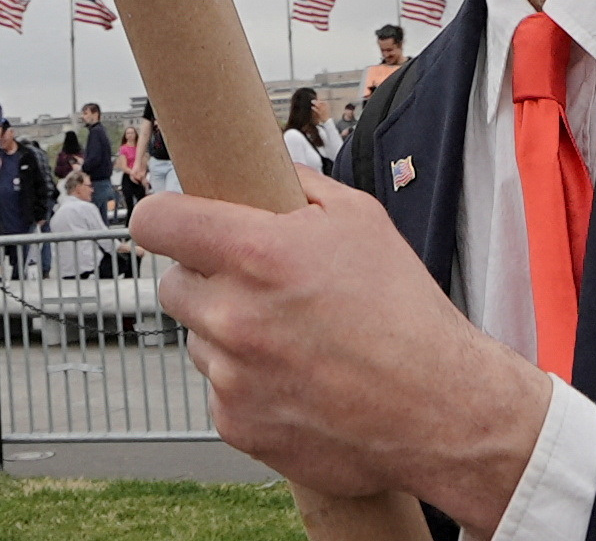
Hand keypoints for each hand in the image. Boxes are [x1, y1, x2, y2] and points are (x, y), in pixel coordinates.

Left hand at [133, 171, 548, 529]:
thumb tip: (257, 171)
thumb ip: (296, 186)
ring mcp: (231, 376)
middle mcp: (233, 316)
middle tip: (253, 284)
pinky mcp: (237, 424)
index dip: (162, 218)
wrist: (438, 409)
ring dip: (227, 333)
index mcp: (257, 254)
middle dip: (205, 278)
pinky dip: (245, 383)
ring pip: (198, 338)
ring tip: (289, 338)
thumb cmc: (405, 313)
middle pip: (173, 284)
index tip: (171, 222)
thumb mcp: (360, 218)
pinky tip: (294, 379)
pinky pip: (219, 388)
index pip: (157, 222)